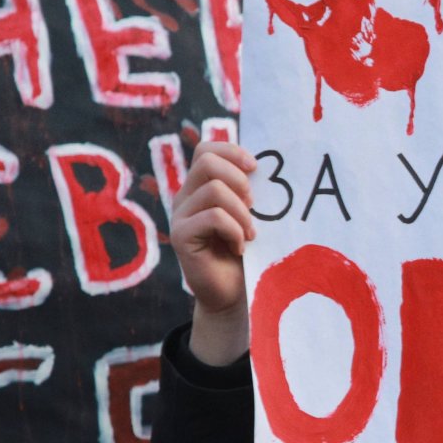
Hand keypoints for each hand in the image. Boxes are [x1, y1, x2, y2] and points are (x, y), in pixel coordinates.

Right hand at [172, 140, 257, 365]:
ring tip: (249, 233)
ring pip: (214, 190)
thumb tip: (262, 165)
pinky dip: (234, 230)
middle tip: (253, 206)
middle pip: (206, 161)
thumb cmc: (247, 253)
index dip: (232, 151)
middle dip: (238, 179)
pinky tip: (239, 247)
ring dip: (241, 212)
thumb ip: (247, 190)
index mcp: (200, 187)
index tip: (256, 168)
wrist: (234, 294)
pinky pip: (213, 217)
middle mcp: (185, 197)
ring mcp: (179, 216)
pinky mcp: (180, 237)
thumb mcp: (250, 214)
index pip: (206, 149)